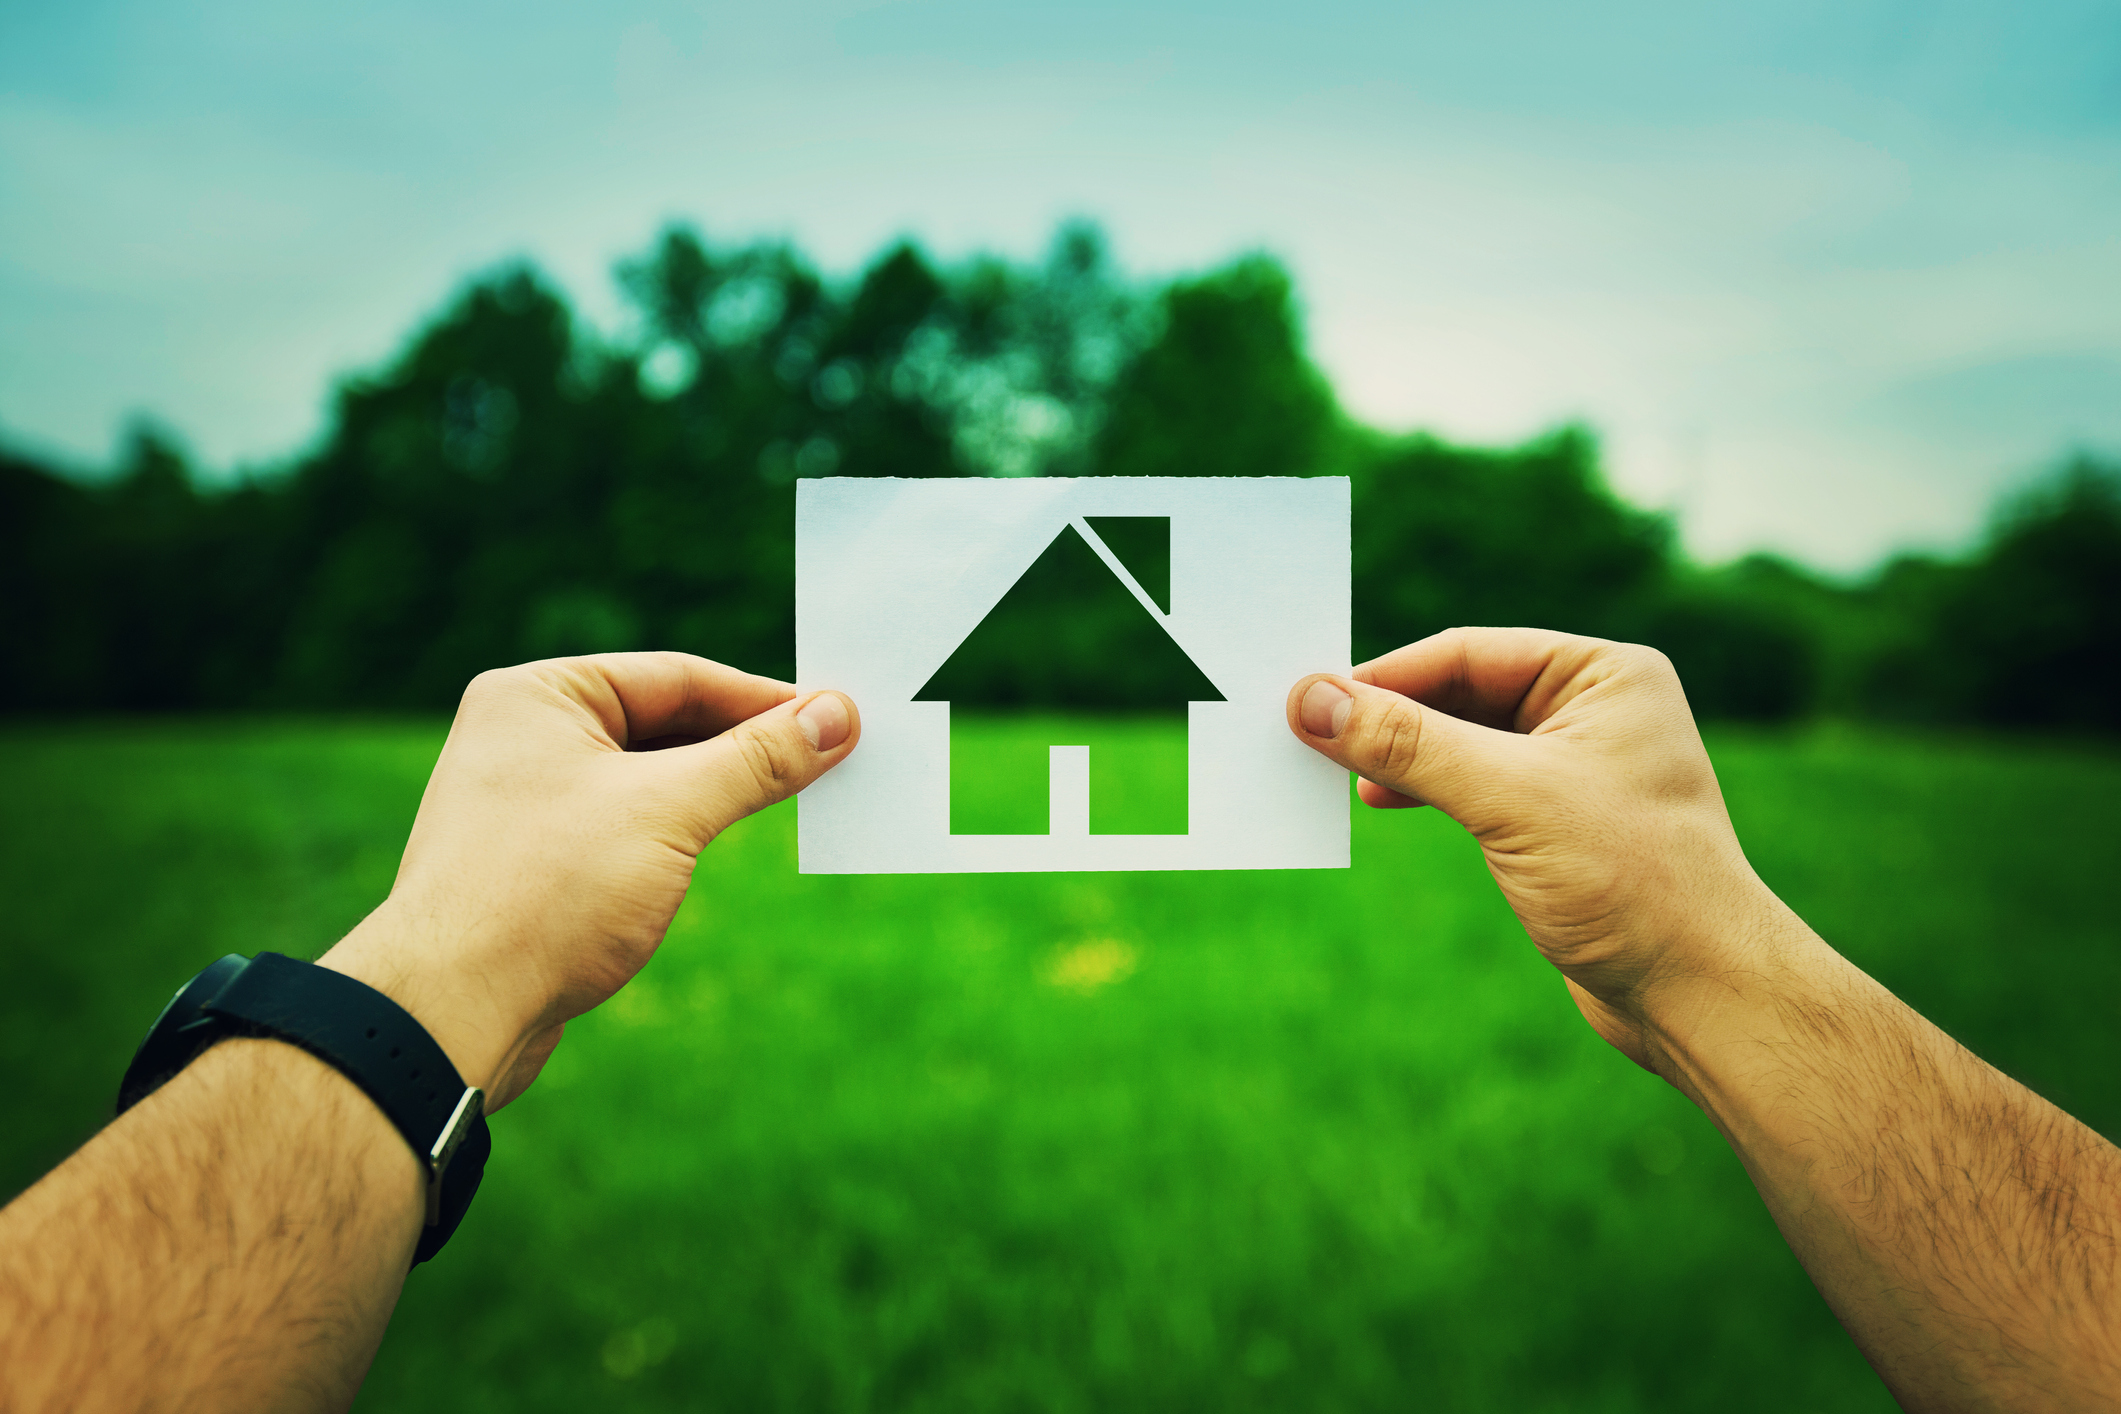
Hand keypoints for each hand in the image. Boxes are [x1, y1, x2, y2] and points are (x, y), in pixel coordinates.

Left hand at [320, 653, 858, 1107]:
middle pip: (663, 724)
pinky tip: (721, 852)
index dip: (764, 699)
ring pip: (646, 781)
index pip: (677, 677)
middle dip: (744, 745)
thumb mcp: (670, 811)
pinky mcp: (532, 865)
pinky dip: (680, 834)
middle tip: (831, 759)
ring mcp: (523, 803)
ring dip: (716, 792)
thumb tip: (837, 717)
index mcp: (538, 695)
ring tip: (793, 802)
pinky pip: (625, 828)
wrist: (448, 1011)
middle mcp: (523, 737)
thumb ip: (757, 759)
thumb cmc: (545, 893)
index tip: (837, 718)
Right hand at [1287, 627, 1800, 1070]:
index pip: (1467, 653)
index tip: (1308, 700)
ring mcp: (1578, 767)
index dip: (1383, 676)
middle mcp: (1595, 710)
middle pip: (1460, 692)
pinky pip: (1475, 786)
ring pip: (1463, 741)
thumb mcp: (1507, 799)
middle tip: (1307, 736)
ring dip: (1400, 755)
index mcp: (1604, 675)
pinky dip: (1426, 789)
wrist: (1699, 992)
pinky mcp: (1560, 823)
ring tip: (1335, 775)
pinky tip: (1382, 801)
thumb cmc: (1631, 882)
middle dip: (1387, 715)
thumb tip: (1311, 701)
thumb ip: (1407, 744)